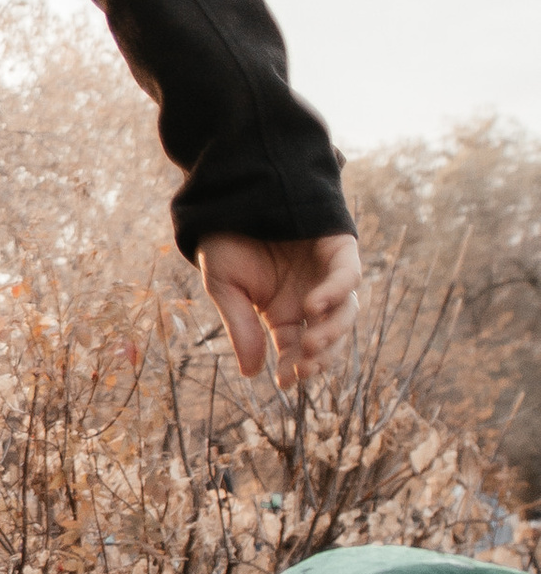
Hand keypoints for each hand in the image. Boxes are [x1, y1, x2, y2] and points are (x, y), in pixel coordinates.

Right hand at [197, 232, 361, 384]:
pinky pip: (348, 276)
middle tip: (302, 366)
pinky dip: (337, 292)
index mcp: (282, 312)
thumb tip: (252, 373)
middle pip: (326, 337)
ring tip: (311, 345)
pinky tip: (315, 305)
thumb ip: (240, 327)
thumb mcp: (224, 287)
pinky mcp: (339, 249)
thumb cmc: (224, 238)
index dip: (294, 367)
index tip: (284, 382)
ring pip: (344, 313)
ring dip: (331, 334)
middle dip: (317, 357)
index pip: (296, 349)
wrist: (232, 192)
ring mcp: (326, 275)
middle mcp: (309, 298)